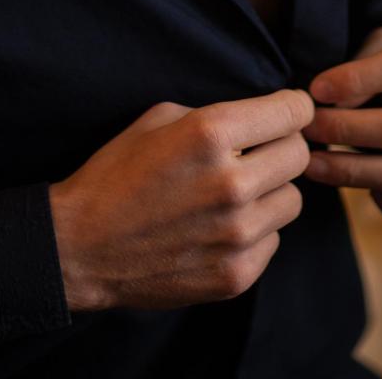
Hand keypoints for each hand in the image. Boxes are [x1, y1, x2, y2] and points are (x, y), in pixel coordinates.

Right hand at [49, 88, 313, 310]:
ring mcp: (236, 234)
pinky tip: (220, 226)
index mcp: (211, 134)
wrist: (82, 247)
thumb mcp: (160, 119)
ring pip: (292, 200)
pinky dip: (255, 231)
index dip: (294, 107)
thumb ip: (216, 115)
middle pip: (299, 155)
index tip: (288, 110)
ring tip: (236, 192)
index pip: (293, 111)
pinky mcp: (235, 274)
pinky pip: (272, 240)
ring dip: (270, 191)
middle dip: (282, 146)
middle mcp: (231, 183)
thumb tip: (260, 118)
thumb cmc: (117, 174)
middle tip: (259, 150)